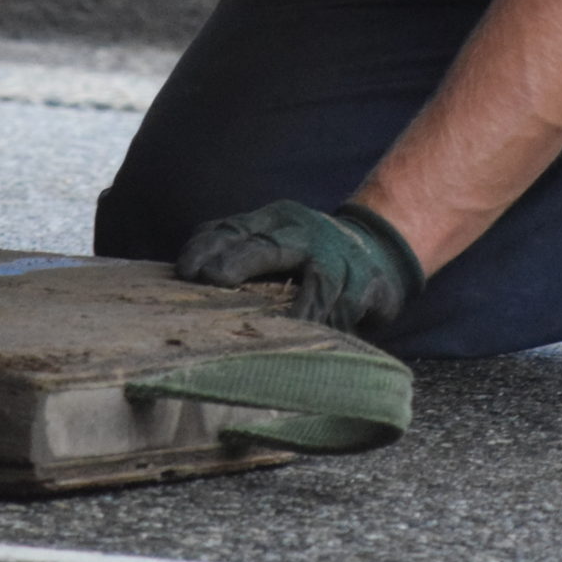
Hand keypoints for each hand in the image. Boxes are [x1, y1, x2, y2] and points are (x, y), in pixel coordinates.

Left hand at [175, 200, 424, 334]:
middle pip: (270, 245)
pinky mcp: (366, 282)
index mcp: (274, 221)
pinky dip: (330, 324)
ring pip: (319, 280)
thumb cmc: (307, 254)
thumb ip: (236, 251)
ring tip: (274, 329)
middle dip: (242, 261)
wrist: (378, 248)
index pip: (233, 229)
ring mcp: (338, 255)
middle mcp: (304, 232)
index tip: (184, 271)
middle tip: (216, 279)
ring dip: (297, 307)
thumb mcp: (272, 241)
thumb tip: (187, 275)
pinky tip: (314, 340)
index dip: (208, 247)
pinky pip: (348, 307)